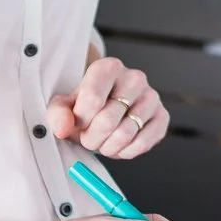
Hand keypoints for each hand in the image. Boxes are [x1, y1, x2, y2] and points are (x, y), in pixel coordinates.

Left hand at [49, 54, 168, 158]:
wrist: (105, 108)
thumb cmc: (84, 107)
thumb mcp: (63, 106)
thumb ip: (58, 115)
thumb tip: (64, 128)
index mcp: (108, 68)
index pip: (92, 100)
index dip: (80, 122)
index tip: (77, 123)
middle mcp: (134, 78)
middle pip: (107, 121)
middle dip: (92, 139)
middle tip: (88, 138)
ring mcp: (151, 97)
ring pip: (125, 134)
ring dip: (108, 147)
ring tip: (103, 141)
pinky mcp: (162, 116)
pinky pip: (143, 143)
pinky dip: (126, 152)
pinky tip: (119, 146)